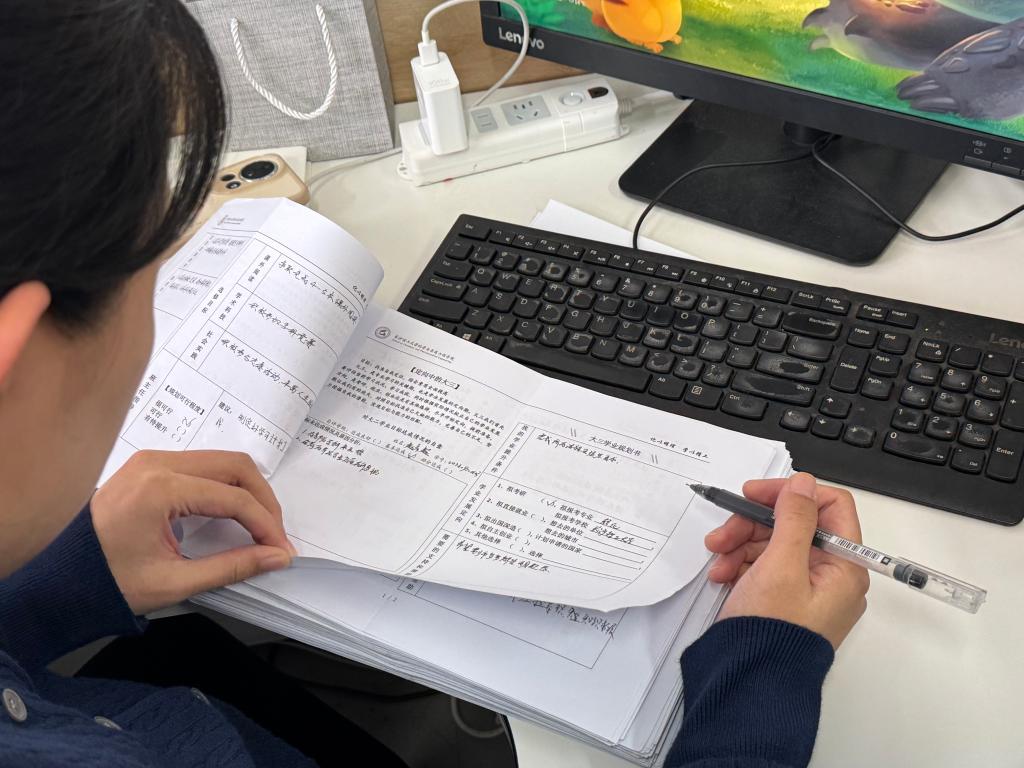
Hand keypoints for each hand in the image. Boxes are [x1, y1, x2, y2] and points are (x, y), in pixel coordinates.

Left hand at [91, 450, 295, 614]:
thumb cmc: (105, 580)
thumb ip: (231, 566)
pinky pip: (204, 466)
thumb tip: (274, 557)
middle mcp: (157, 463)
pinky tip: (234, 513)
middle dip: (264, 502)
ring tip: (259, 527)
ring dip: (248, 492)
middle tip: (275, 536)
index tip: (280, 551)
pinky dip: (227, 487)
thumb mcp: (173, 581)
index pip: (234, 498)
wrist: (58, 575)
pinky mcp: (151, 466)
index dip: (266, 526)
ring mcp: (153, 460)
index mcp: (160, 488)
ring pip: (223, 462)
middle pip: (236, 467)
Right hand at [705, 473, 868, 648]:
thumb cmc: (773, 634)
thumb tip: (804, 483)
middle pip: (794, 525)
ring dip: (740, 544)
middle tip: (724, 530)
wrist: (751, 683)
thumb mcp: (781, 566)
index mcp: (844, 566)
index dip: (791, 494)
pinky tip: (721, 575)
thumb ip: (794, 519)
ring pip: (773, 543)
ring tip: (716, 558)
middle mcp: (830, 575)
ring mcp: (805, 588)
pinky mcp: (782, 599)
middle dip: (753, 524)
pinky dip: (739, 564)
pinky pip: (762, 566)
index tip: (755, 494)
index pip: (829, 507)